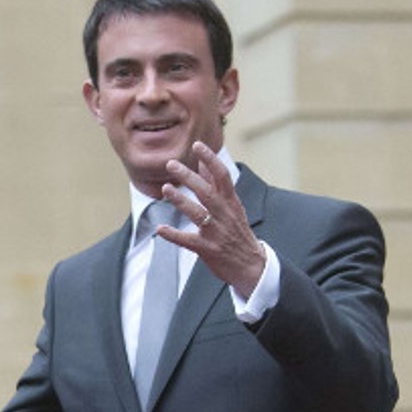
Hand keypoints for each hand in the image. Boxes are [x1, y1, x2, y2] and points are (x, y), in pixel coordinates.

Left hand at [159, 141, 265, 298]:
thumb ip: (216, 184)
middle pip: (207, 192)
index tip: (197, 145)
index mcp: (231, 202)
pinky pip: (188, 240)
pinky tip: (160, 228)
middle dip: (189, 177)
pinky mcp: (207, 249)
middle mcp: (225, 215)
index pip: (223, 176)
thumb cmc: (237, 232)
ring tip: (165, 188)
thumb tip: (202, 161)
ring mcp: (216, 232)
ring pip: (198, 213)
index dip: (210, 160)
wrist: (251, 266)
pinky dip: (174, 235)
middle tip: (171, 164)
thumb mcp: (232, 206)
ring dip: (181, 201)